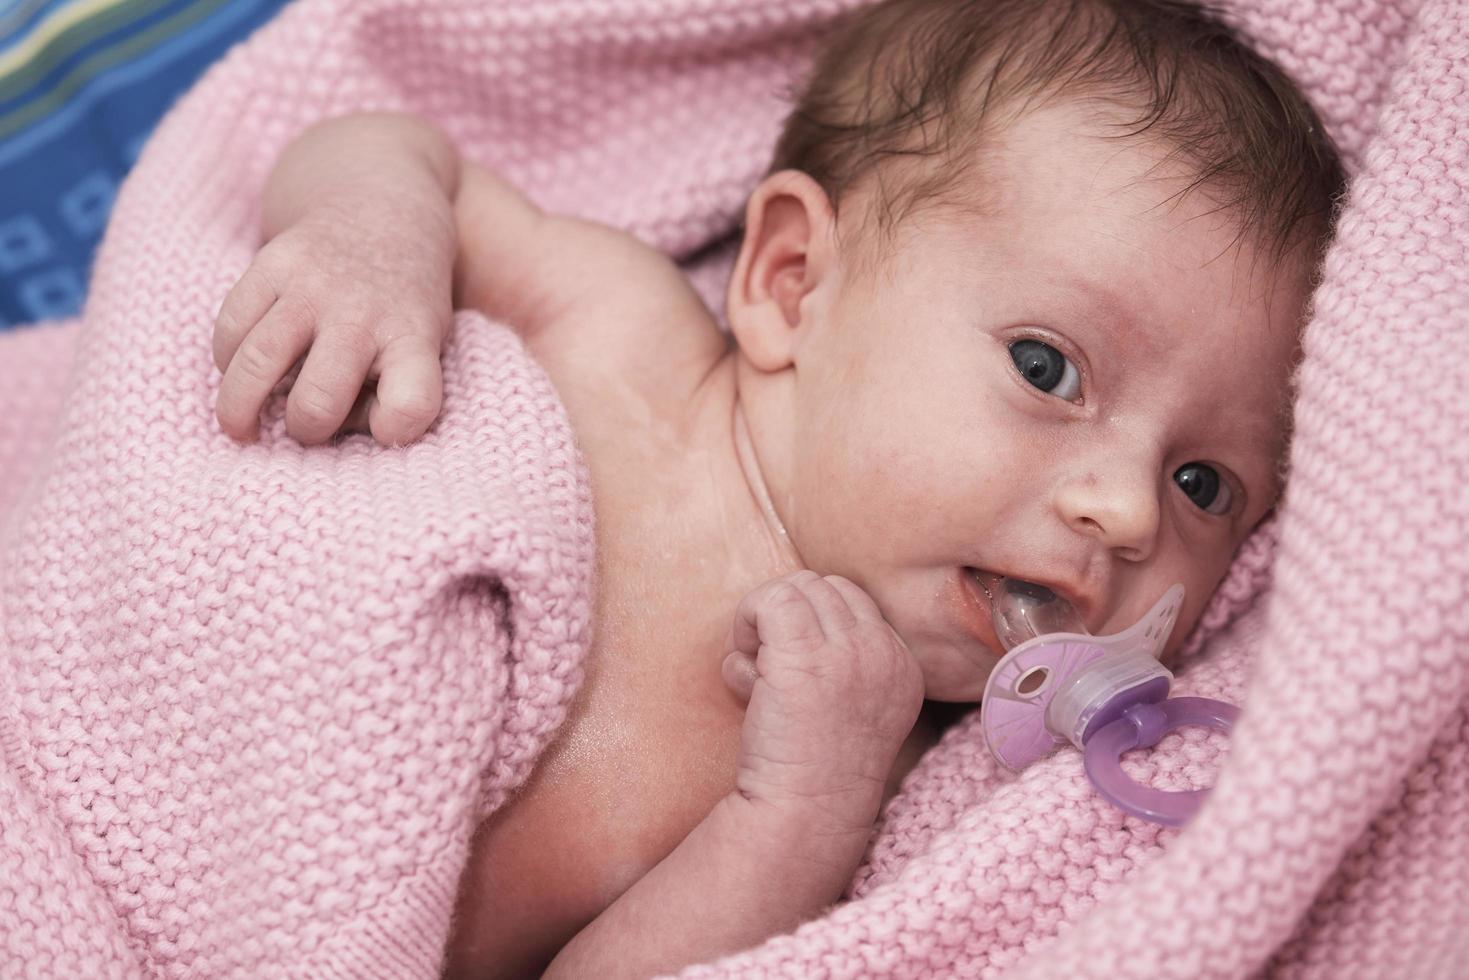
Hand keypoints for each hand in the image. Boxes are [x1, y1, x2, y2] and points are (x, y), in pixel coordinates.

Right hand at [213, 185, 455, 445]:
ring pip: (256, 365)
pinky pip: (230, 328)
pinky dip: (226, 360)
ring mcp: (312, 285)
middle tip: (303, 427)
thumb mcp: (424, 342)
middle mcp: (362, 312)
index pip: (410, 403)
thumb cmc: (402, 302)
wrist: (382, 209)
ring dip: (240, 409)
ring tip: (242, 426)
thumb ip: (388, 388)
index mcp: (412, 337)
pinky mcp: (271, 263)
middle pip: (316, 400)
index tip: (383, 426)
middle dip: (304, 429)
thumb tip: (324, 427)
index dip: (393, 430)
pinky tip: (238, 368)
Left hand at [722, 571, 924, 833]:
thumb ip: (838, 664)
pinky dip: (746, 621)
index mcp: (903, 667)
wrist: (804, 815)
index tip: (791, 678)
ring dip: (762, 621)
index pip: (852, 603)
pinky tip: (743, 668)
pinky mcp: (807, 655)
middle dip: (786, 619)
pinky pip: (771, 599)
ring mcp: (850, 652)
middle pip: (824, 587)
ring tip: (754, 672)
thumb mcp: (847, 710)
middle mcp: (885, 653)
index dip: (811, 628)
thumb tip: (785, 613)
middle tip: (766, 670)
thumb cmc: (811, 771)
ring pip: (797, 587)